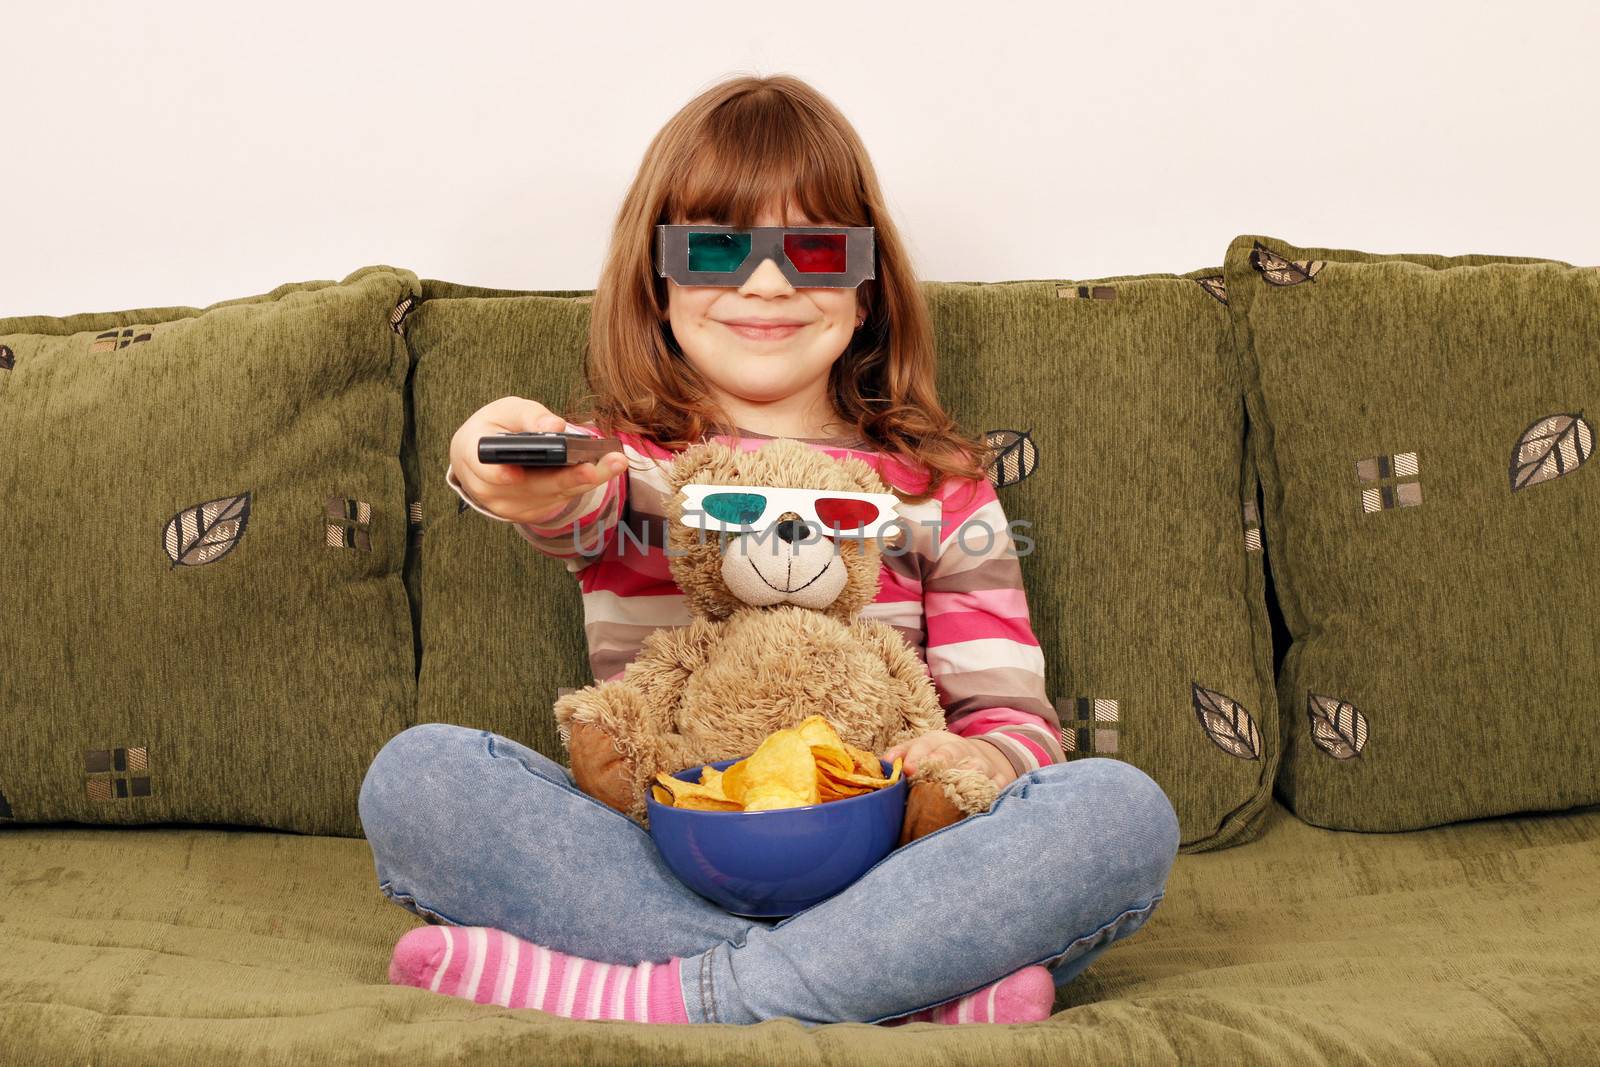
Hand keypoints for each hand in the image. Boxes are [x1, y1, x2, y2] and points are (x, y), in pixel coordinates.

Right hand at [447, 396, 625, 524]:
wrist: (482, 458)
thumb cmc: (495, 428)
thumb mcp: (506, 410)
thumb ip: (528, 415)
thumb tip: (555, 425)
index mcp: (473, 455)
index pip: (483, 467)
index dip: (498, 473)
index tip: (514, 474)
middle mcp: (488, 488)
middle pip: (530, 486)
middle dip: (565, 478)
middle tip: (594, 468)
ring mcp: (507, 506)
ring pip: (550, 496)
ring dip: (585, 481)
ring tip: (614, 463)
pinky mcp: (527, 513)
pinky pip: (557, 500)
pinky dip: (580, 485)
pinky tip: (604, 471)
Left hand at [882, 729, 1016, 789]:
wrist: (979, 755)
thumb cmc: (940, 756)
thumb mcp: (920, 748)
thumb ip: (901, 754)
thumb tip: (884, 763)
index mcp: (939, 742)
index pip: (927, 745)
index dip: (917, 756)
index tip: (908, 770)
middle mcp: (962, 751)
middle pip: (953, 753)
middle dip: (942, 761)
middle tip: (932, 773)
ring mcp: (983, 765)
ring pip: (978, 769)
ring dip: (968, 778)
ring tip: (957, 793)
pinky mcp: (999, 780)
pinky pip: (998, 787)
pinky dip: (992, 794)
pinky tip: (982, 805)